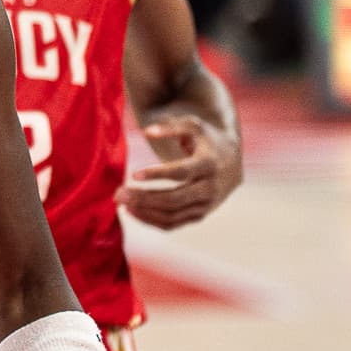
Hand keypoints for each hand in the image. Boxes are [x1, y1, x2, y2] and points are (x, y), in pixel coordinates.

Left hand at [116, 114, 241, 229]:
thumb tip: (147, 132)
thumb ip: (170, 127)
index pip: (181, 172)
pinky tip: (133, 211)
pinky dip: (152, 220)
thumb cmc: (206, 140)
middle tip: (119, 193)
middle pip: (175, 199)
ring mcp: (206, 205)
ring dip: (145, 211)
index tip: (133, 175)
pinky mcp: (200, 215)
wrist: (231, 162)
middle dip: (145, 198)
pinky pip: (174, 224)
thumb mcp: (193, 126)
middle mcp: (210, 188)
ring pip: (173, 215)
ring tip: (122, 203)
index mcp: (209, 164)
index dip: (157, 174)